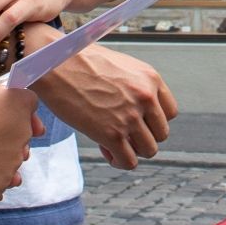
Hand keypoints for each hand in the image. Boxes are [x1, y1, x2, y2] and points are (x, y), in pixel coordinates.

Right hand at [0, 80, 43, 201]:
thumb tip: (4, 101)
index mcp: (18, 102)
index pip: (30, 104)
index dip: (18, 111)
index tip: (8, 116)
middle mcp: (23, 130)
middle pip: (22, 134)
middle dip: (8, 136)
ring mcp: (14, 158)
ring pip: (12, 159)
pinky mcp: (2, 180)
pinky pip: (1, 181)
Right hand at [33, 42, 179, 169]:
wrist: (55, 63)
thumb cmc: (81, 62)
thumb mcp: (121, 67)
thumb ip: (136, 88)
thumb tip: (140, 113)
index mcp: (151, 79)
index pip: (170, 113)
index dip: (152, 120)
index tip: (136, 121)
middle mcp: (146, 98)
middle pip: (161, 134)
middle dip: (142, 136)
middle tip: (121, 132)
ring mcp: (131, 117)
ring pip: (149, 150)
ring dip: (131, 150)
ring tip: (112, 141)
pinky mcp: (112, 135)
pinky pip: (129, 162)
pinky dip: (119, 161)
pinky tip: (106, 150)